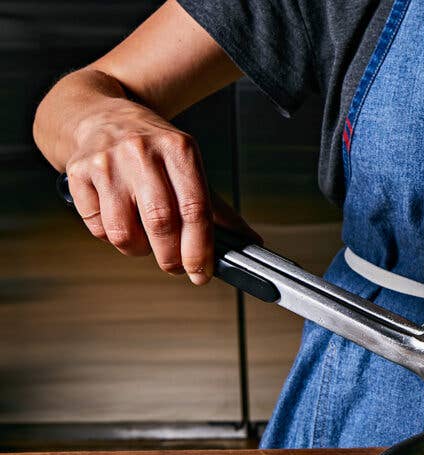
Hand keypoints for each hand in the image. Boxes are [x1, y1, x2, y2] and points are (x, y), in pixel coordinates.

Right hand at [64, 101, 258, 283]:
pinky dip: (110, 237)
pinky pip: (97, 227)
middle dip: (171, 258)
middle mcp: (142, 151)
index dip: (199, 248)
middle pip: (160, 223)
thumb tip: (248, 243)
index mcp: (178, 149)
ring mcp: (107, 162)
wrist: (100, 115)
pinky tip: (120, 220)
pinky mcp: (77, 173)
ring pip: (124, 233)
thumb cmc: (152, 148)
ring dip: (138, 250)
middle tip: (175, 266)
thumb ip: (216, 207)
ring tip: (145, 240)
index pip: (195, 209)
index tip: (201, 272)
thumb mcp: (188, 164)